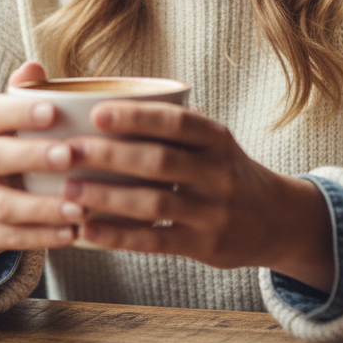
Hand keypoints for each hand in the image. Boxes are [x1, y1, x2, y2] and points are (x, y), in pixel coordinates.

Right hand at [0, 62, 81, 277]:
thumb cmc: (9, 146)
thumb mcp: (12, 120)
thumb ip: (25, 94)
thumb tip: (35, 65)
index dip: (20, 112)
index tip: (53, 111)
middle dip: (32, 156)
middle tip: (70, 155)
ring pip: (3, 205)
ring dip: (43, 208)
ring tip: (80, 208)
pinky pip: (8, 238)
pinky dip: (41, 238)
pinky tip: (72, 234)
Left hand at [63, 102, 334, 290]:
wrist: (274, 218)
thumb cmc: (224, 169)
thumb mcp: (213, 140)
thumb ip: (174, 124)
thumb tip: (108, 97)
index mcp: (217, 138)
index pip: (177, 122)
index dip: (137, 116)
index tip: (97, 112)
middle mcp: (219, 173)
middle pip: (159, 161)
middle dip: (109, 155)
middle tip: (68, 151)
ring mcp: (213, 212)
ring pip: (154, 204)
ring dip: (107, 197)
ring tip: (69, 191)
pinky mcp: (204, 246)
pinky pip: (156, 242)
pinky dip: (119, 236)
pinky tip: (88, 231)